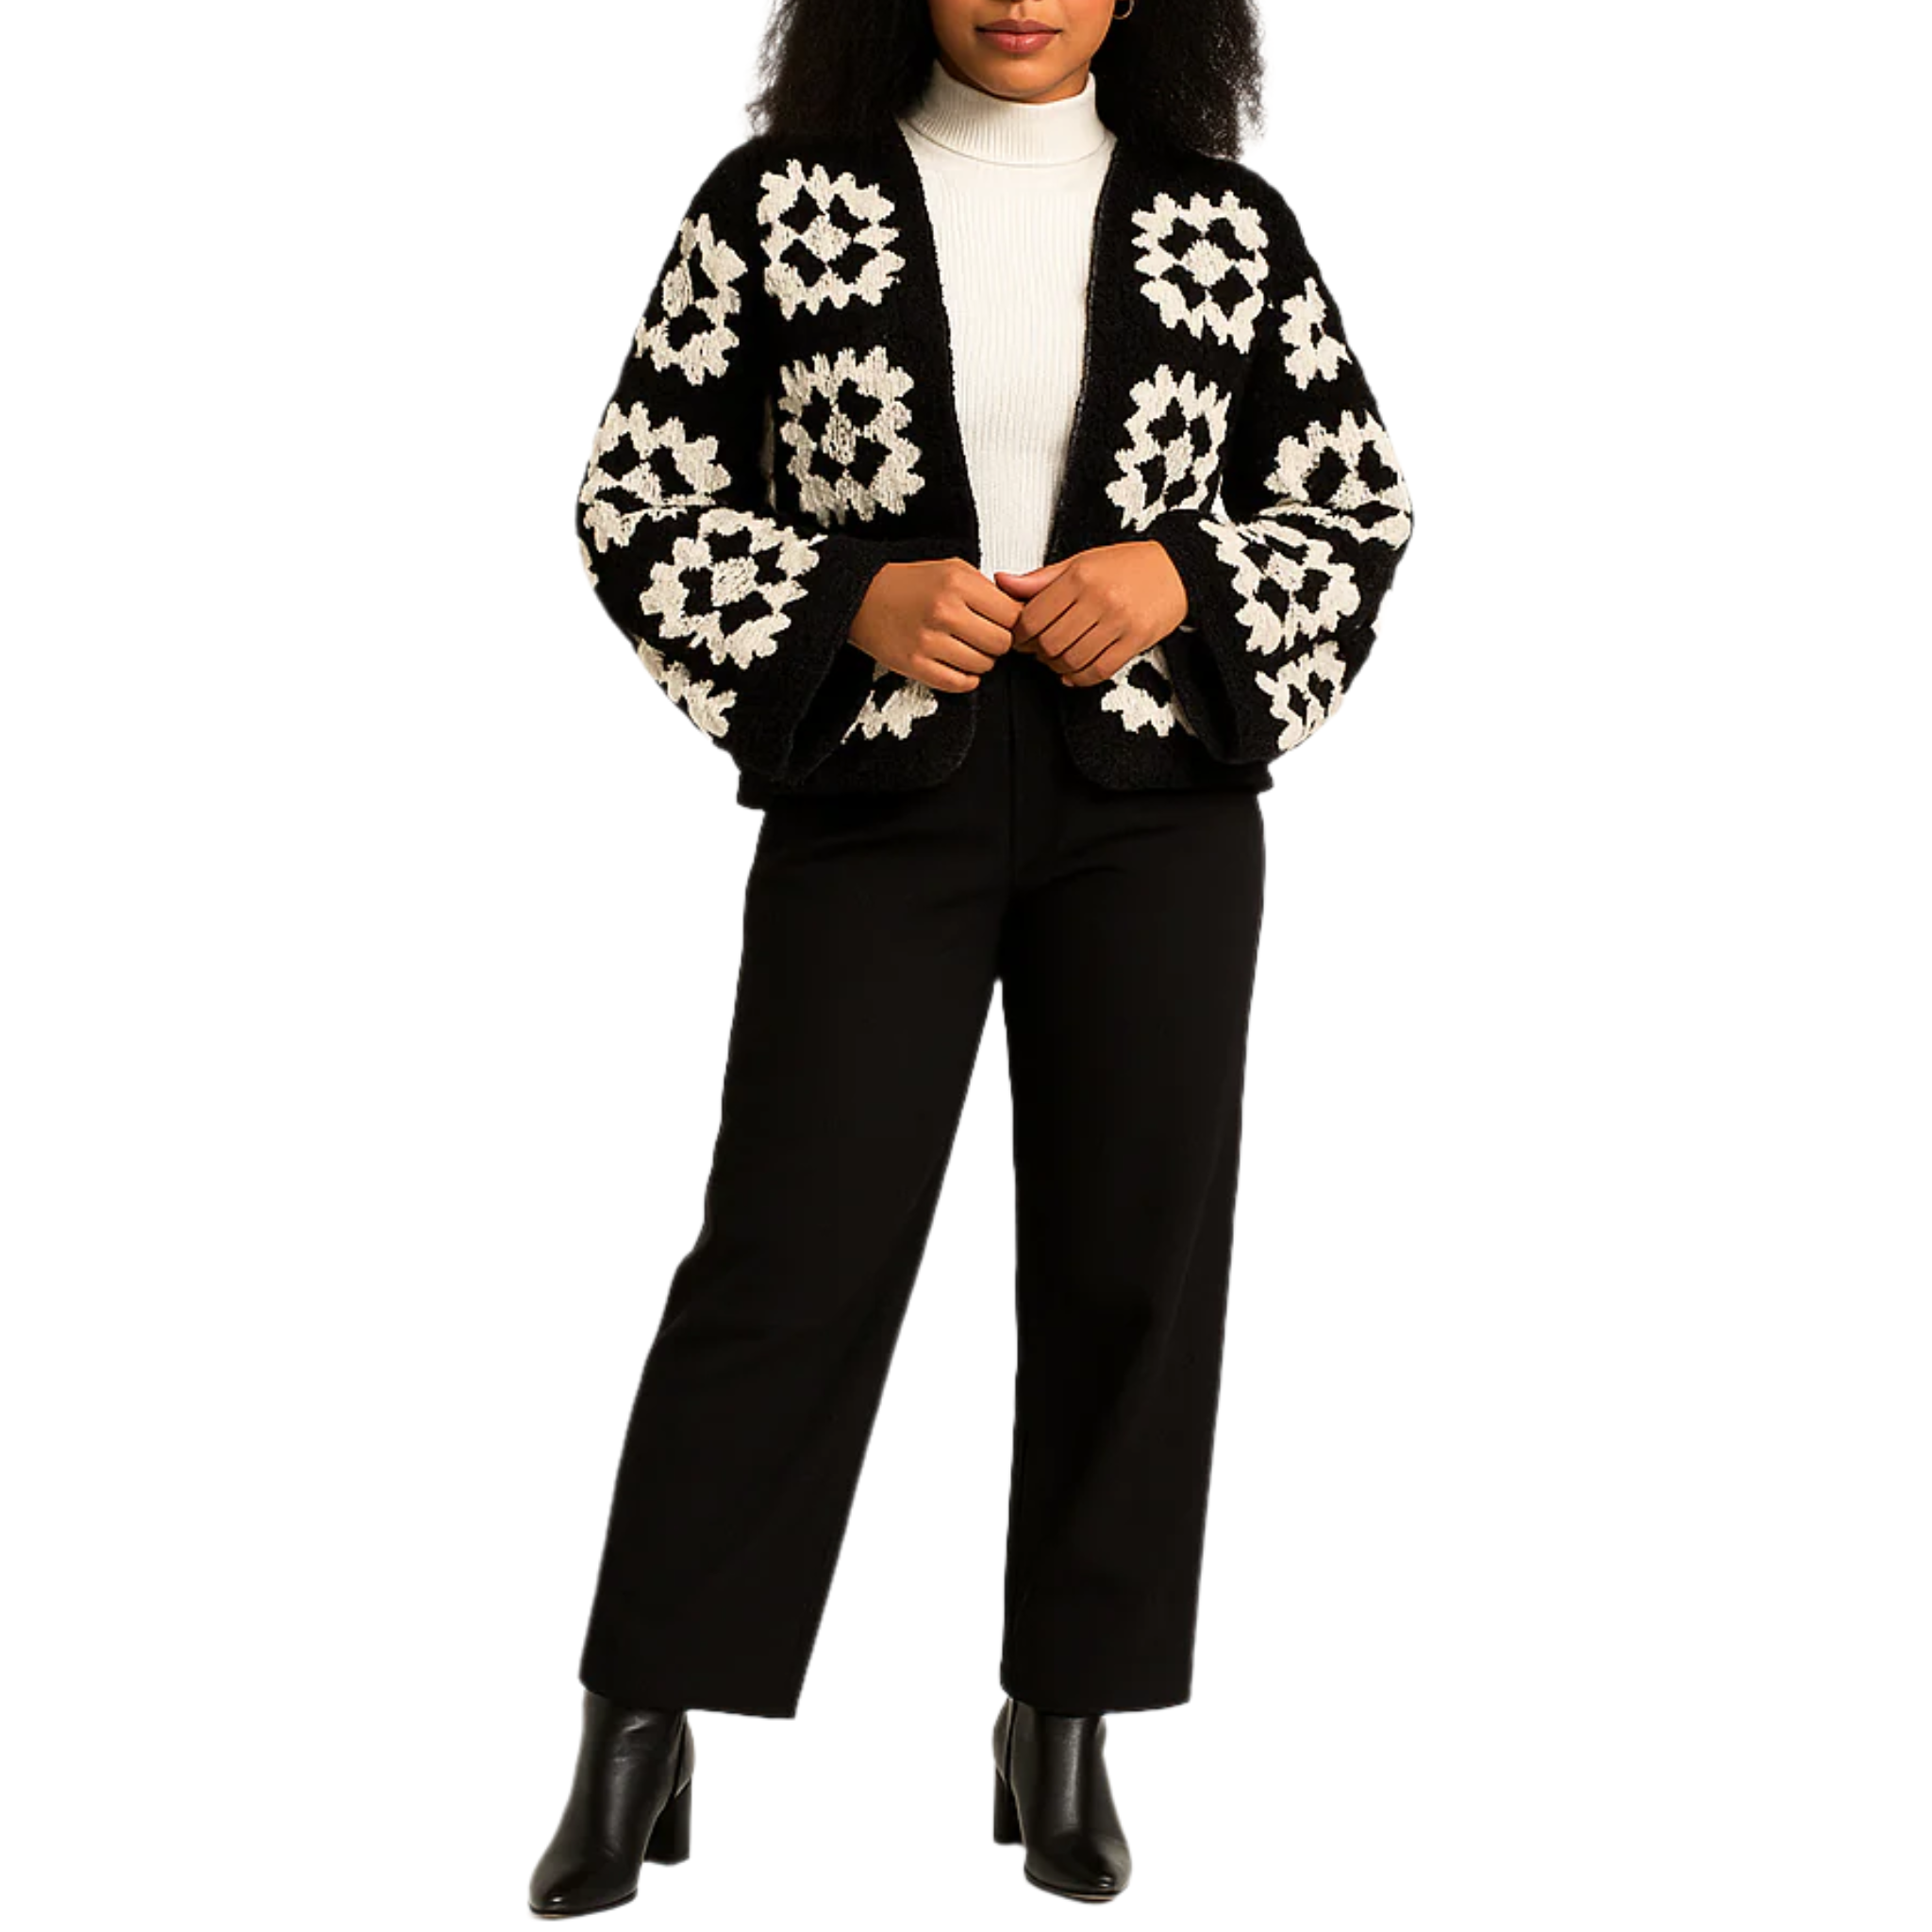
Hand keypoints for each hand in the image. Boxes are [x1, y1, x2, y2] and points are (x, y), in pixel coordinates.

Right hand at [848, 557, 1023, 692]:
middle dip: (998, 642)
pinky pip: (960, 684)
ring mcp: (929, 641)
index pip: (1012, 614)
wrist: (862, 598)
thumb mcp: (953, 569)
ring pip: (983, 666)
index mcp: (957, 583)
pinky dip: (965, 678)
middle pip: (1001, 643)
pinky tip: (957, 664)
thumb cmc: (910, 584)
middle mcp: (944, 611)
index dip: (1013, 621)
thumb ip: (988, 588)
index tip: (1004, 622)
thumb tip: (1022, 610)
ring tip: (966, 647)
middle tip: (985, 636)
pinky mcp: (915, 665)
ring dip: (981, 660)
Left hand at [993, 541, 1189, 686]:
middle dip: (1036, 652)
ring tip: (1056, 658)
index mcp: (1081, 576)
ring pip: (1072, 660)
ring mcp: (1119, 622)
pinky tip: (1073, 671)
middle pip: (1049, 643)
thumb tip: (1001, 581)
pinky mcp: (1136, 641)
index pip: (1033, 617)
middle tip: (1036, 649)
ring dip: (1057, 666)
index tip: (1020, 636)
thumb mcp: (1081, 562)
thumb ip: (1041, 579)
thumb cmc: (1126, 565)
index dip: (1020, 634)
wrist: (1177, 570)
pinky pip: (1098, 671)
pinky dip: (1079, 677)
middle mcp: (1099, 598)